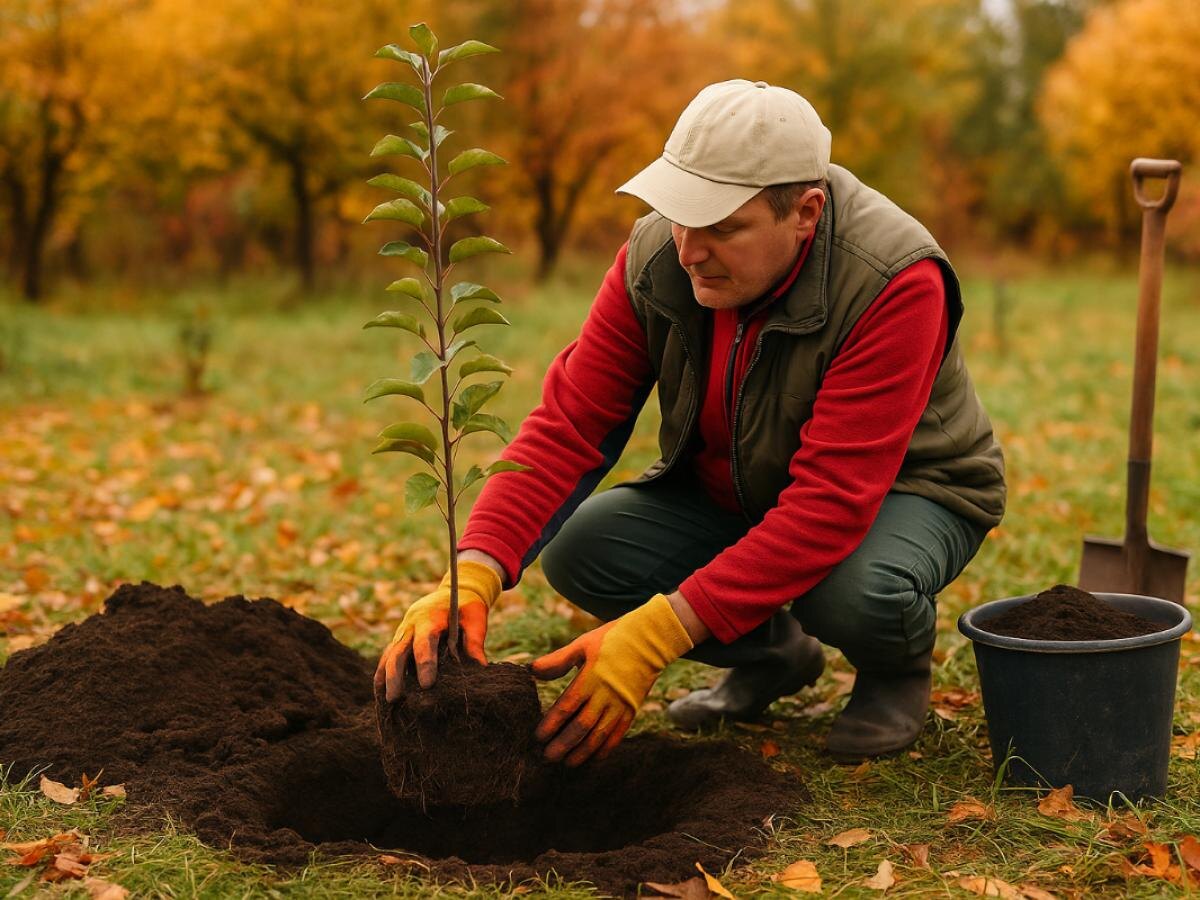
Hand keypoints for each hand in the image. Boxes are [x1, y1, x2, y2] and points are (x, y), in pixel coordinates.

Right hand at [374, 559, 502, 699]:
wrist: (456, 588)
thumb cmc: (467, 606)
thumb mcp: (475, 619)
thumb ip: (475, 641)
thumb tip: (480, 668)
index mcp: (430, 617)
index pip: (424, 642)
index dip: (425, 664)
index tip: (427, 685)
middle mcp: (411, 624)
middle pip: (398, 651)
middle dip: (395, 676)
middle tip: (395, 698)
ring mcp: (403, 631)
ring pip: (389, 654)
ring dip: (385, 676)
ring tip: (386, 701)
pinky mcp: (401, 637)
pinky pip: (389, 655)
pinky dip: (382, 671)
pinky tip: (379, 690)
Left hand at [531, 593, 692, 766]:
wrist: (649, 640)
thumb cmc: (611, 640)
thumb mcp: (583, 645)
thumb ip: (558, 660)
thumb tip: (531, 670)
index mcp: (590, 678)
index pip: (567, 706)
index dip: (551, 724)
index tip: (538, 737)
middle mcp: (605, 695)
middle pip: (581, 726)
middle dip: (563, 744)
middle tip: (547, 756)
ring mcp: (620, 704)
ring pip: (599, 735)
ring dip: (582, 752)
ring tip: (566, 763)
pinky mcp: (632, 710)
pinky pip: (618, 735)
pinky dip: (605, 749)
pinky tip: (593, 759)